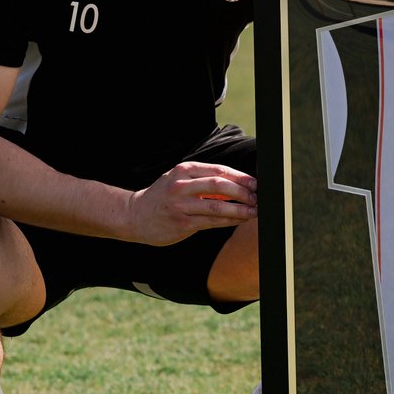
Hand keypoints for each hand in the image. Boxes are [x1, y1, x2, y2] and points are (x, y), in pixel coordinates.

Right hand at [126, 161, 256, 245]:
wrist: (135, 216)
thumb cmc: (163, 196)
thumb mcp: (179, 180)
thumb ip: (203, 180)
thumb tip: (237, 184)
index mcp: (184, 170)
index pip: (219, 170)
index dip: (240, 177)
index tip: (255, 183)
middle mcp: (182, 185)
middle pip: (220, 186)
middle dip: (243, 192)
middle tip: (257, 197)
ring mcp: (181, 205)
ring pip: (217, 206)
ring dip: (240, 209)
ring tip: (254, 211)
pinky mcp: (182, 223)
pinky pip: (212, 222)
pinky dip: (229, 221)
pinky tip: (240, 219)